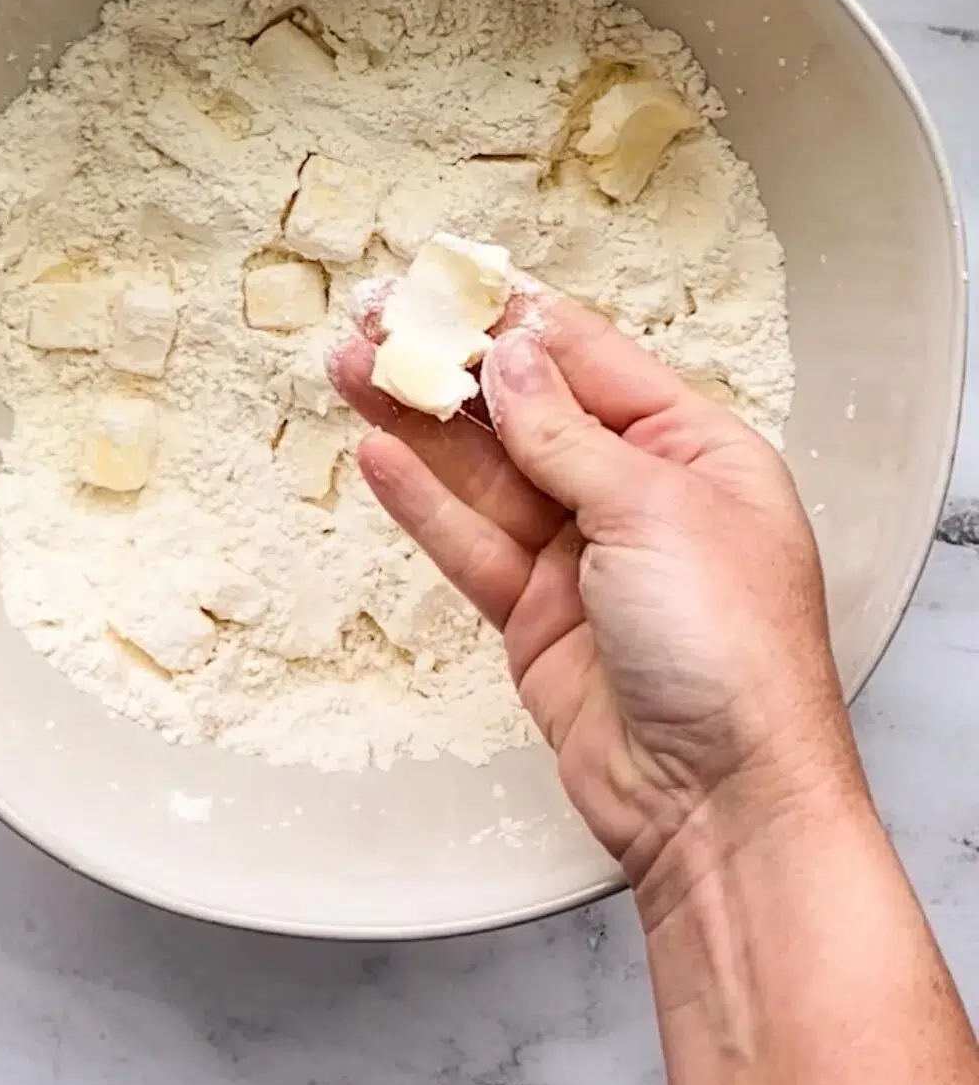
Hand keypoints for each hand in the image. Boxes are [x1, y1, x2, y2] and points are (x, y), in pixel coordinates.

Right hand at [331, 292, 864, 891]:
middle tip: (378, 318)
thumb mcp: (655, 511)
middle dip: (453, 364)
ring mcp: (583, 557)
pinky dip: (424, 501)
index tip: (449, 282)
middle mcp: (638, 495)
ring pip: (485, 472)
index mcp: (696, 451)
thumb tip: (514, 357)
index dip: (516, 321)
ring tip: (351, 367)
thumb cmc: (733, 649)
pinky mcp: (536, 615)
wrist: (719, 802)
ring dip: (420, 420)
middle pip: (527, 411)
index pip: (593, 361)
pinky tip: (378, 453)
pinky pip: (470, 542)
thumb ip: (568, 434)